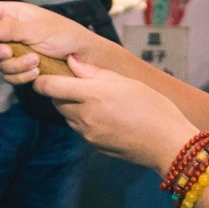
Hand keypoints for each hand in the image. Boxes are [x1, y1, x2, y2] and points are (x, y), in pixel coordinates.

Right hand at [0, 0, 106, 79]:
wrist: (82, 57)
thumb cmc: (63, 34)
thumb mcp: (38, 27)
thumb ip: (11, 28)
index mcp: (9, 14)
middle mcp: (7, 32)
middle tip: (7, 52)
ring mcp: (13, 52)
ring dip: (15, 65)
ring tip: (36, 61)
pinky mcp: (21, 69)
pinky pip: (10, 77)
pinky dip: (22, 76)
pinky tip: (37, 72)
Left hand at [32, 56, 201, 170]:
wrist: (167, 143)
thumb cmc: (153, 107)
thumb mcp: (126, 82)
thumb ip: (94, 72)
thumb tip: (71, 62)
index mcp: (92, 95)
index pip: (49, 87)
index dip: (41, 79)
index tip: (44, 72)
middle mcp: (84, 116)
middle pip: (55, 102)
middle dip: (59, 91)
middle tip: (75, 82)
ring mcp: (87, 133)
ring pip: (66, 116)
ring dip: (71, 106)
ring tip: (95, 99)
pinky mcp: (93, 145)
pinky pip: (79, 129)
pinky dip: (83, 120)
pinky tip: (104, 115)